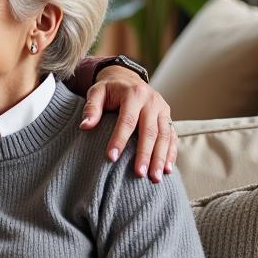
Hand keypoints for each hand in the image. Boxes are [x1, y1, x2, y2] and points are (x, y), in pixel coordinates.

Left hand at [80, 66, 176, 181]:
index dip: (119, 139)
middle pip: (150, 131)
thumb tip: (85, 126)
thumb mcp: (97, 92)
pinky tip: (167, 170)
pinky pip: (173, 137)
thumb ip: (91, 108)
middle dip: (145, 154)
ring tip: (155, 178)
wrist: (128, 79)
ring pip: (164, 136)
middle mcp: (152, 101)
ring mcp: (163, 110)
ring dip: (160, 158)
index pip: (127, 120)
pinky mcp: (169, 118)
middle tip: (139, 174)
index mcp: (134, 94)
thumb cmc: (109, 89)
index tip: (111, 158)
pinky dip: (171, 154)